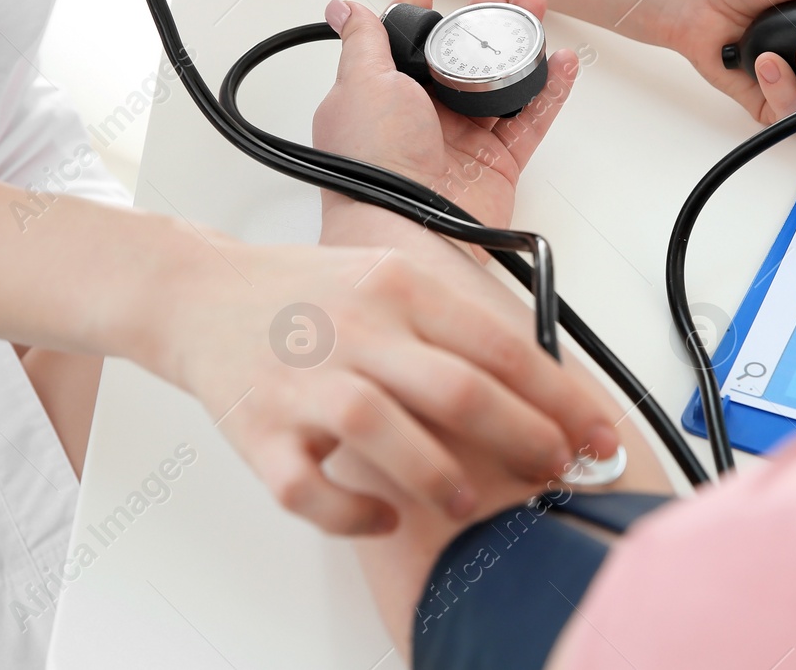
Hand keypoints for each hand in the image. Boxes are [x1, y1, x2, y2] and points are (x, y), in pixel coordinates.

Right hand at [156, 232, 619, 535]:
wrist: (199, 292)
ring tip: (468, 502)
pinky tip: (380, 518)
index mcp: (397, 286)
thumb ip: (454, 322)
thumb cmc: (306, 293)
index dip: (559, 396)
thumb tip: (542, 381)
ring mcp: (303, 379)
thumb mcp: (388, 277)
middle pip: (454, 386)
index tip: (597, 432)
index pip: (497, 344)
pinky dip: (350, 513)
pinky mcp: (258, 429)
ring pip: (381, 428)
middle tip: (556, 469)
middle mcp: (354, 327)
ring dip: (437, 475)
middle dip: (521, 437)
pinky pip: (306, 486)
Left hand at [311, 0, 580, 230]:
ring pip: (501, 84)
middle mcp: (423, 119)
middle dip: (484, 24)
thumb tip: (342, 9)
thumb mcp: (360, 83)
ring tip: (536, 12)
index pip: (410, 49)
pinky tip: (562, 63)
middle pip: (462, 61)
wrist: (406, 226)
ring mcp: (463, 141)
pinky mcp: (497, 165)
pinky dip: (550, 91)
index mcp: (385, 97)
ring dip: (522, 46)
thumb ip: (363, 41)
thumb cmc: (374, 162)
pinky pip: (529, 121)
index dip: (425, 20)